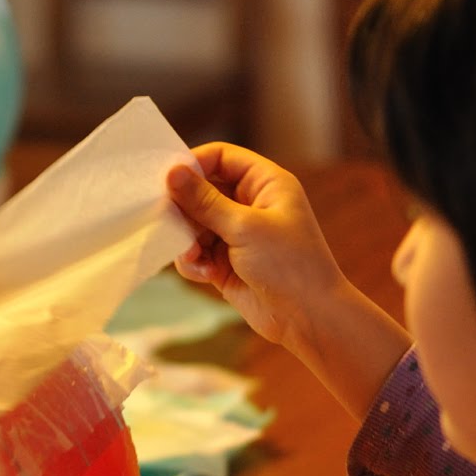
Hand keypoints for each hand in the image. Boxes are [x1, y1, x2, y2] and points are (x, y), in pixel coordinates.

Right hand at [169, 142, 410, 418]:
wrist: (307, 318)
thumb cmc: (288, 264)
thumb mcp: (245, 227)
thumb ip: (204, 201)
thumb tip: (172, 172)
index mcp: (265, 184)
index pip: (222, 157)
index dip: (194, 164)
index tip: (168, 180)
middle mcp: (250, 204)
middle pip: (202, 190)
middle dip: (185, 208)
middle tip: (168, 222)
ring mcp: (236, 234)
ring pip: (194, 224)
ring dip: (187, 240)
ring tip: (194, 256)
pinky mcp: (225, 262)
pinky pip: (196, 252)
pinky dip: (194, 262)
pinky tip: (205, 275)